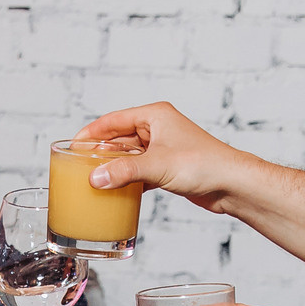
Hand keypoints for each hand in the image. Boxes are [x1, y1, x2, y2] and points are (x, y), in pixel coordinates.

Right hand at [68, 102, 254, 212]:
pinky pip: (140, 171)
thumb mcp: (157, 166)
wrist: (232, 184)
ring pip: (129, 156)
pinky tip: (116, 190)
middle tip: (78, 165)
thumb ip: (124, 171)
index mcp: (155, 115)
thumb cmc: (204, 164)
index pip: (113, 120)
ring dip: (114, 167)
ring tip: (92, 178)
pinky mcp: (168, 168)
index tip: (73, 144)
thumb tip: (95, 178)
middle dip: (100, 151)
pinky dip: (128, 179)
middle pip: (119, 137)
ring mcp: (164, 148)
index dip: (91, 132)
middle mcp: (158, 128)